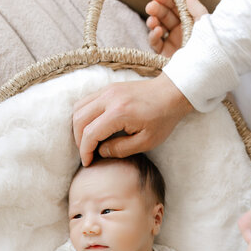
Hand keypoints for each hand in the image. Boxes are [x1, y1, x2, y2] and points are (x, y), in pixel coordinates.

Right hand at [72, 73, 192, 165]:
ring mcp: (107, 90)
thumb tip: (101, 152)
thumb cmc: (162, 119)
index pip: (90, 133)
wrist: (171, 93)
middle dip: (79, 140)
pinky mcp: (108, 88)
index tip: (87, 162)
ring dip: (78, 127)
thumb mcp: (146, 142)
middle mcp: (109, 98)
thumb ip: (121, 149)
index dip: (85, 151)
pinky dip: (84, 116)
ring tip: (87, 142)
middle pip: (79, 120)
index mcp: (119, 113)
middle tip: (87, 154)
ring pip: (79, 108)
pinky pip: (86, 101)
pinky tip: (92, 128)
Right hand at [146, 0, 207, 57]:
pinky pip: (156, 43)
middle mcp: (180, 31)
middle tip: (150, 6)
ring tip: (152, 21)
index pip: (175, 6)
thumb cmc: (208, 48)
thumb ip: (196, 8)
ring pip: (158, 27)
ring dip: (153, 22)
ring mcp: (172, 42)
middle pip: (165, 15)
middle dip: (157, 9)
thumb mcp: (204, 25)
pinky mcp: (165, 54)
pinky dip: (154, 36)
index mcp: (190, 22)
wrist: (204, 72)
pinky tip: (157, 32)